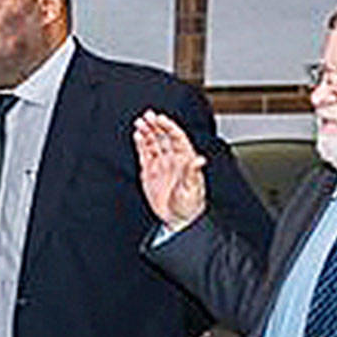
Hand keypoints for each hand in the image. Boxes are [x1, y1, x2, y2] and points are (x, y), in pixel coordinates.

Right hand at [132, 109, 207, 231]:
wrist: (178, 220)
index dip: (168, 126)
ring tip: (139, 123)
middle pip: (163, 137)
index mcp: (185, 159)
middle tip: (147, 116)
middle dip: (155, 125)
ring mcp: (161, 165)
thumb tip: (199, 159)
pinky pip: (145, 154)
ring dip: (147, 132)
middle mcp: (173, 159)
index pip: (176, 137)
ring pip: (153, 143)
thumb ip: (193, 173)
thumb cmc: (189, 205)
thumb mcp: (192, 189)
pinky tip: (137, 136)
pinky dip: (141, 144)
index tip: (160, 119)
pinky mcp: (150, 173)